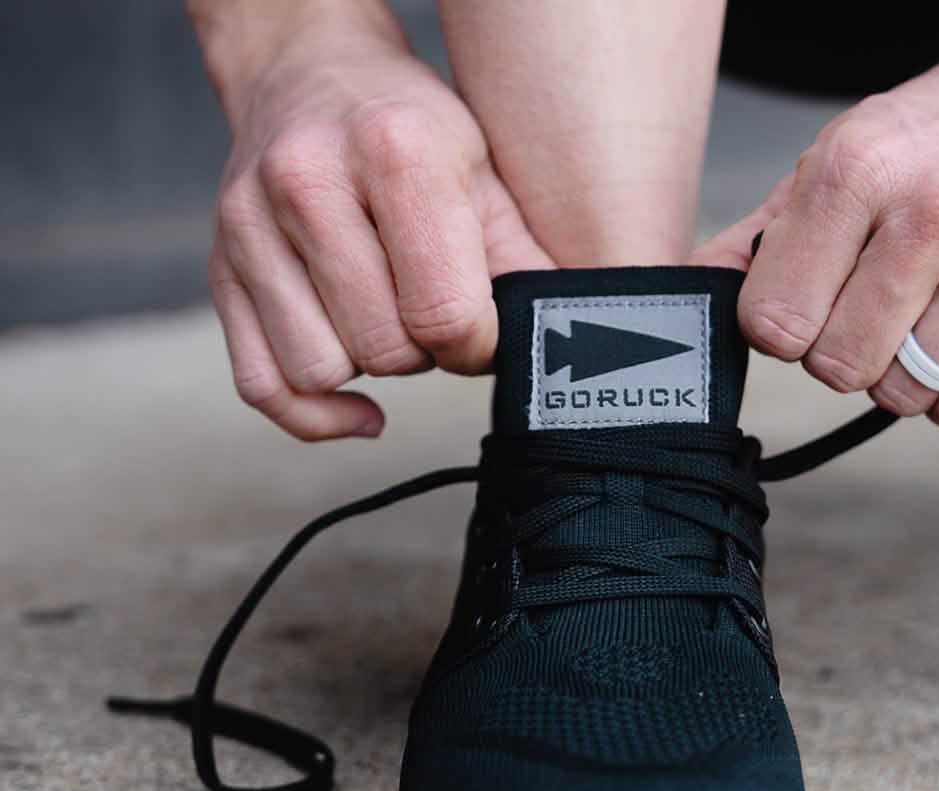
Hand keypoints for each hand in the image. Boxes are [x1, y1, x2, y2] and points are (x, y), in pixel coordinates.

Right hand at [208, 18, 551, 440]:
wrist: (306, 74)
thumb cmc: (410, 133)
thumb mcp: (484, 175)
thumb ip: (524, 262)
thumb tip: (562, 344)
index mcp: (394, 150)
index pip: (444, 312)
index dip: (476, 345)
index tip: (481, 329)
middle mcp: (307, 181)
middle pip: (383, 348)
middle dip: (423, 351)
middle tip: (432, 311)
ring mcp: (250, 227)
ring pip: (319, 371)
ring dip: (368, 368)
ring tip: (386, 319)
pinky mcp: (220, 269)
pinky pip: (262, 386)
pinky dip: (315, 412)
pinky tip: (356, 400)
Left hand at [693, 27, 938, 437]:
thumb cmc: (933, 142)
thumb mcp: (831, 163)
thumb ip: (756, 242)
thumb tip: (688, 299)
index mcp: (860, 170)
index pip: (774, 323)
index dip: (780, 329)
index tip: (805, 305)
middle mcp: (936, 211)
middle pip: (838, 366)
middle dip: (839, 352)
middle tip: (869, 308)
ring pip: (902, 396)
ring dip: (899, 373)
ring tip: (923, 313)